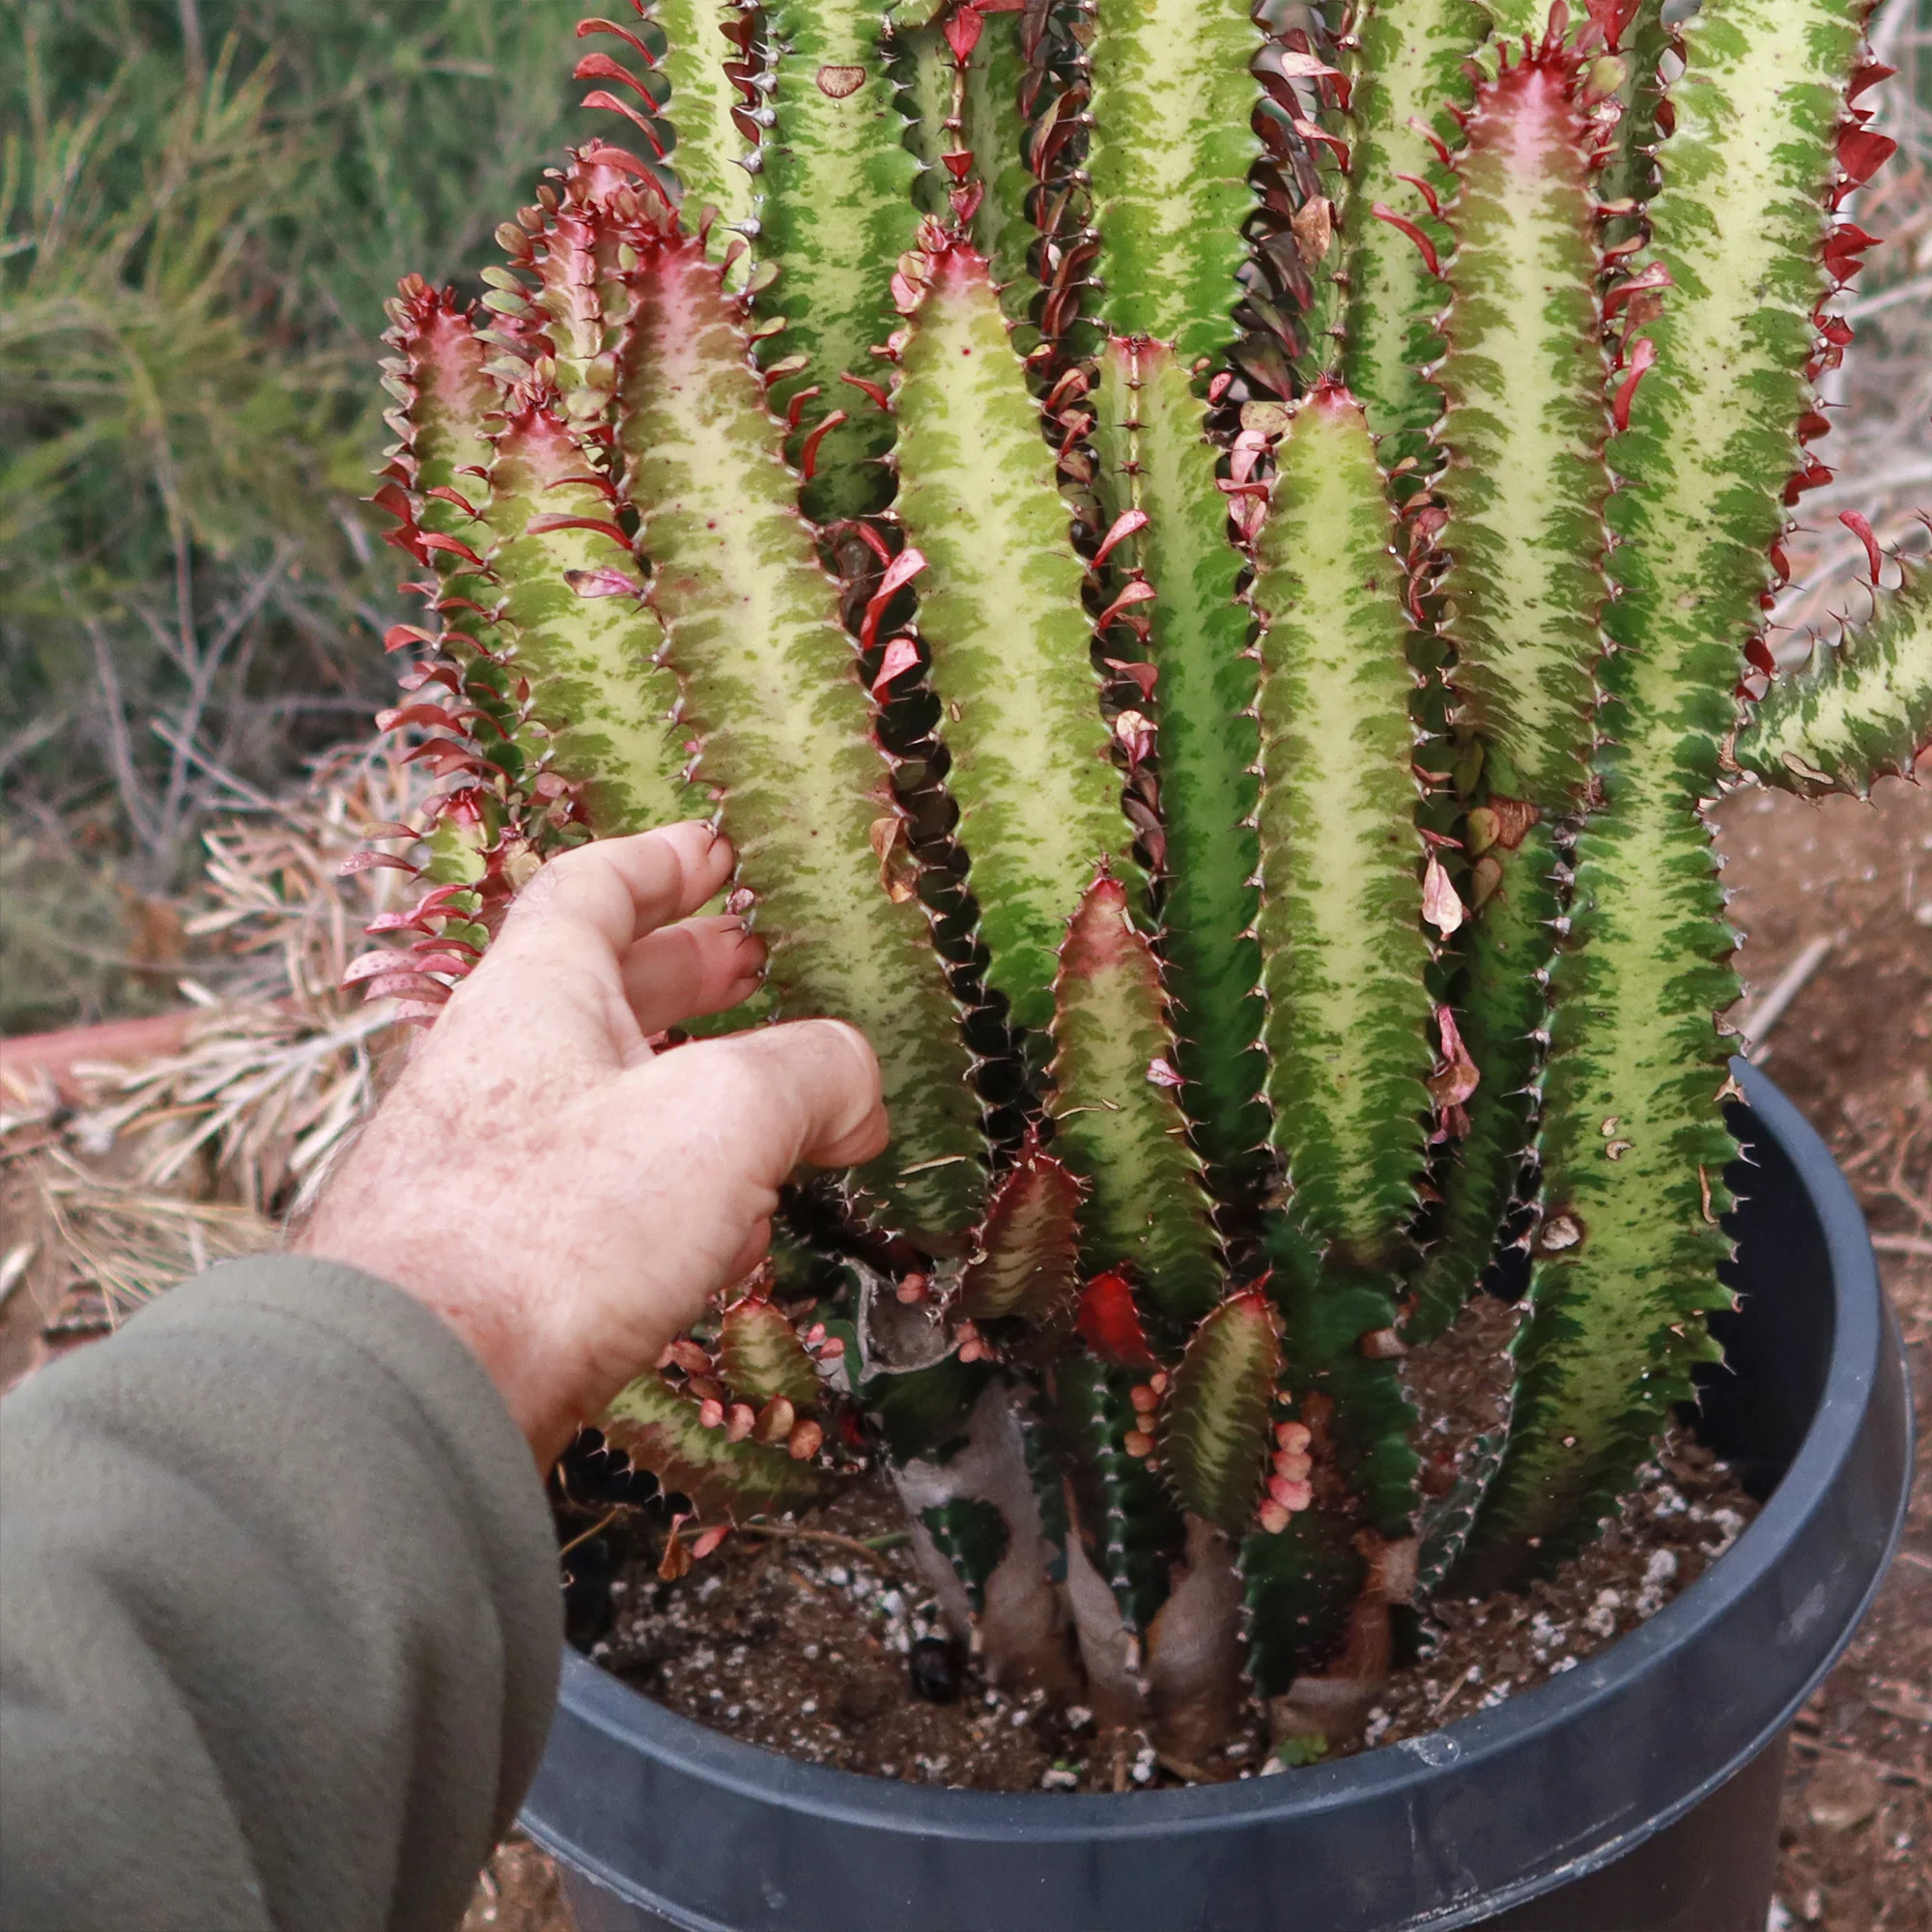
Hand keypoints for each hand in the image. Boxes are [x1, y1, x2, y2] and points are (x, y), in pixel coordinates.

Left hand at [297, 824, 887, 1467]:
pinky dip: (667, 1188)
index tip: (715, 853)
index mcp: (536, 993)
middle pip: (600, 991)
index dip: (662, 861)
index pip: (591, 888)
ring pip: (604, 1098)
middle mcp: (498, 1066)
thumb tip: (856, 1087)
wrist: (412, 1391)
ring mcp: (484, 1165)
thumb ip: (811, 1074)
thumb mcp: (721, 1115)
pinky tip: (719, 1236)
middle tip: (756, 969)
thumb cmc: (555, 1225)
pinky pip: (592, 1192)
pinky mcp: (491, 1259)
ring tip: (772, 1113)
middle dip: (688, 974)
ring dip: (691, 1091)